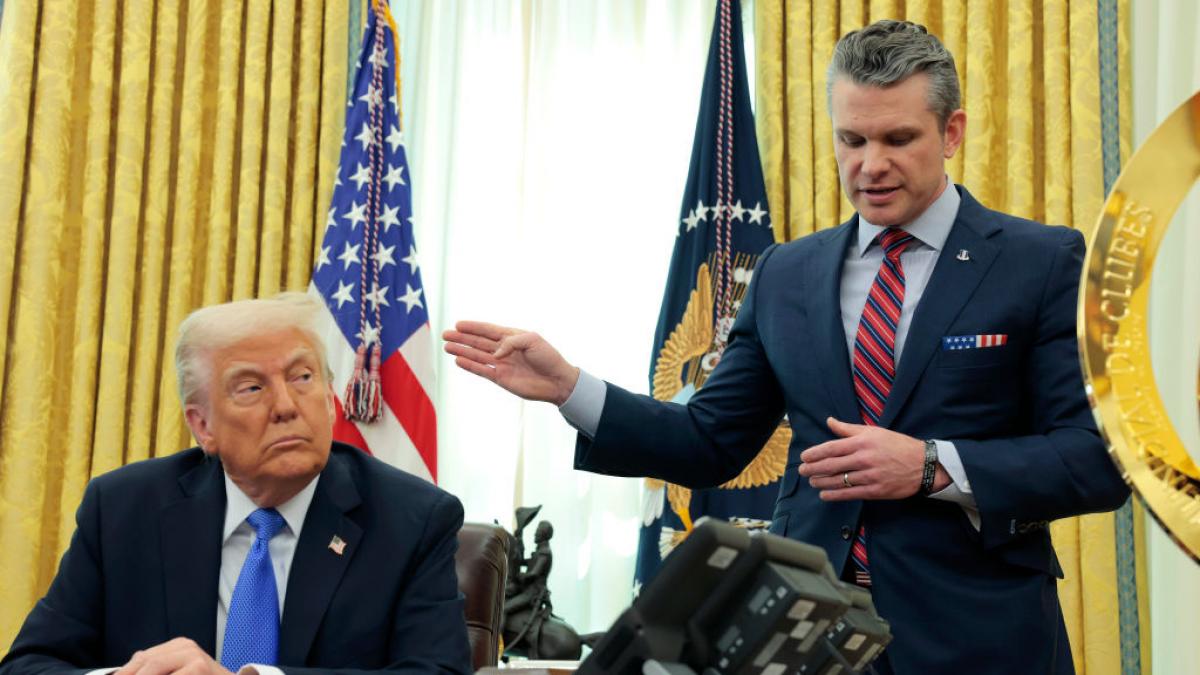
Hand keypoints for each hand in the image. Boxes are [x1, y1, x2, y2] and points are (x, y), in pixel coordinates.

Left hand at [115, 637, 231, 674]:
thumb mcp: (176, 673)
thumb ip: (156, 671)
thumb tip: (122, 673)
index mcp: (177, 646)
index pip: (140, 659)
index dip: (123, 673)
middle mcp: (185, 646)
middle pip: (144, 662)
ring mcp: (194, 655)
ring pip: (153, 668)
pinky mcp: (199, 668)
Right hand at [442, 321, 579, 404]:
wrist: (557, 381)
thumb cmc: (548, 357)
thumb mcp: (532, 340)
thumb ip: (510, 342)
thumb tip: (494, 354)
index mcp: (512, 337)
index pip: (488, 330)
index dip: (473, 327)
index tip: (458, 324)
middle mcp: (504, 350)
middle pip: (478, 342)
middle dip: (462, 338)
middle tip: (445, 335)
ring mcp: (501, 364)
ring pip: (477, 356)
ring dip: (462, 351)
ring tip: (447, 346)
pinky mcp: (501, 378)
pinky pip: (482, 370)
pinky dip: (470, 365)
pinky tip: (458, 360)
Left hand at [797, 417, 950, 500]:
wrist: (923, 464)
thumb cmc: (897, 445)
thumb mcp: (874, 432)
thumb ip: (849, 429)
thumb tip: (830, 421)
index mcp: (862, 442)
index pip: (831, 448)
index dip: (815, 454)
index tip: (804, 457)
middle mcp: (864, 459)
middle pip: (831, 465)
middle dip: (813, 469)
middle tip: (802, 471)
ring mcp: (869, 476)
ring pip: (838, 481)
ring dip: (821, 482)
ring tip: (812, 482)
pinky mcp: (875, 491)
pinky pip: (850, 494)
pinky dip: (834, 495)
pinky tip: (825, 495)